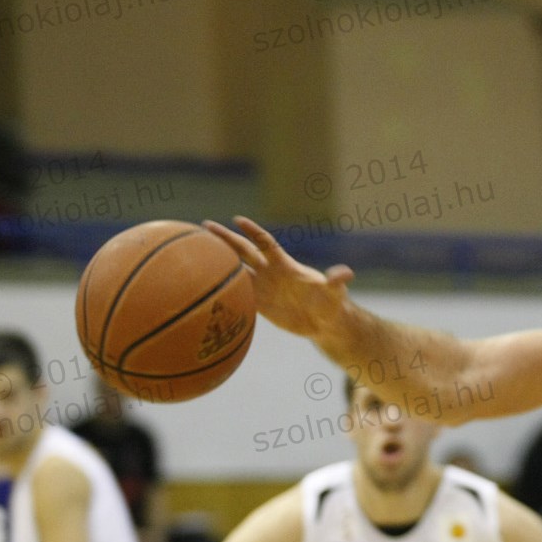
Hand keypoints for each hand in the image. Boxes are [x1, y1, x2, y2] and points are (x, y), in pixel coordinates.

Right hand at [203, 216, 355, 339]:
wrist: (324, 322)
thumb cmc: (332, 304)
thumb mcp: (335, 294)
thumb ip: (336, 283)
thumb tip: (346, 274)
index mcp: (284, 266)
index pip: (265, 243)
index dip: (253, 231)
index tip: (237, 220)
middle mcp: (270, 273)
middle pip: (243, 252)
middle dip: (225, 239)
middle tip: (203, 227)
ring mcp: (263, 288)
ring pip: (235, 271)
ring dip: (217, 263)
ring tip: (194, 252)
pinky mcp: (260, 305)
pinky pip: (237, 295)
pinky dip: (221, 290)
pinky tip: (202, 288)